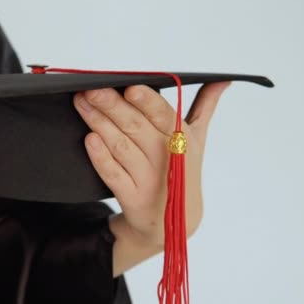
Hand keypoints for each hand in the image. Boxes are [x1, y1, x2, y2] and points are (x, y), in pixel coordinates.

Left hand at [73, 82, 230, 274]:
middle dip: (111, 106)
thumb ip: (206, 107)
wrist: (173, 223)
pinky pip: (113, 174)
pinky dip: (101, 157)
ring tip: (82, 104)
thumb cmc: (181, 171)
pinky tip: (90, 139)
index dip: (147, 102)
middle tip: (91, 89)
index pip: (163, 115)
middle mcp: (167, 159)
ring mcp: (150, 180)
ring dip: (100, 123)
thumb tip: (222, 81)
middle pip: (136, 127)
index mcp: (182, 139)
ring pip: (121, 146)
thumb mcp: (196, 140)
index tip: (129, 88)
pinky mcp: (133, 198)